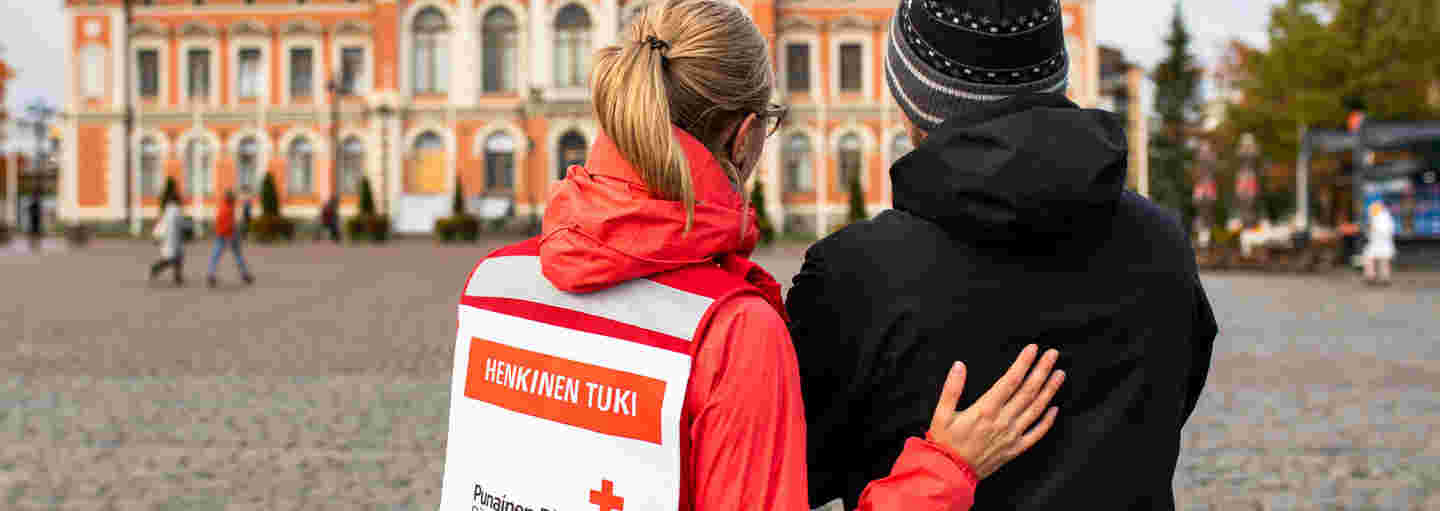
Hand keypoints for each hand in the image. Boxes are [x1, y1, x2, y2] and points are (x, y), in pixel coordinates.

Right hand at [927, 344, 1064, 478]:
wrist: (950, 473)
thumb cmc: (945, 443)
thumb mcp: (941, 413)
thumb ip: (951, 388)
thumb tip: (960, 365)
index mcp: (986, 410)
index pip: (1010, 381)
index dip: (1023, 363)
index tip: (1033, 349)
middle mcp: (1003, 421)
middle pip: (1028, 391)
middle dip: (1042, 370)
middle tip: (1053, 354)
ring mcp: (1012, 435)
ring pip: (1036, 409)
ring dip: (1050, 390)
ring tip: (1059, 374)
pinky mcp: (1015, 449)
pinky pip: (1036, 434)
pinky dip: (1048, 421)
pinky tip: (1055, 409)